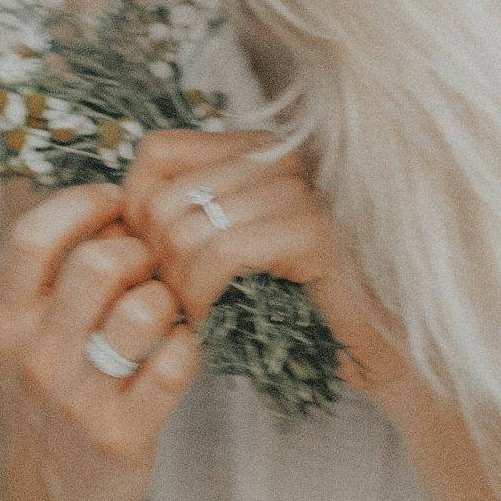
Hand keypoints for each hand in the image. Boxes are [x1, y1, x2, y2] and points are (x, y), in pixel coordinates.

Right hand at [0, 182, 200, 500]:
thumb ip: (45, 279)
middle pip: (98, 262)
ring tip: (166, 309)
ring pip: (144, 308)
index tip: (115, 203)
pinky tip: (178, 349)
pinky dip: (188, 345)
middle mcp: (36, 358)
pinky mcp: (125, 436)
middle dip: (139, 249)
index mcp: (5, 325)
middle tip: (151, 262)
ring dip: (169, 298)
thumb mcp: (16, 342)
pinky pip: (176, 362)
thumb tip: (107, 207)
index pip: (33, 236)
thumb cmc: (41, 407)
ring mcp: (80, 400)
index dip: (83, 203)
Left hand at [122, 129, 414, 410]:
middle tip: (177, 302)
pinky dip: (205, 293)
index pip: (157, 152)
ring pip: (187, 226)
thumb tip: (112, 217)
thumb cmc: (302, 305)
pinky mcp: (316, 231)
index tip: (151, 261)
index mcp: (258, 148)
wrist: (388, 353)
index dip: (135, 209)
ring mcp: (302, 188)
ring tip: (198, 314)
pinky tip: (216, 318)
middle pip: (165, 195)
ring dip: (180, 286)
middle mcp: (280, 155)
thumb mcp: (234, 249)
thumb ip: (187, 217)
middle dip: (156, 260)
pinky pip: (223, 252)